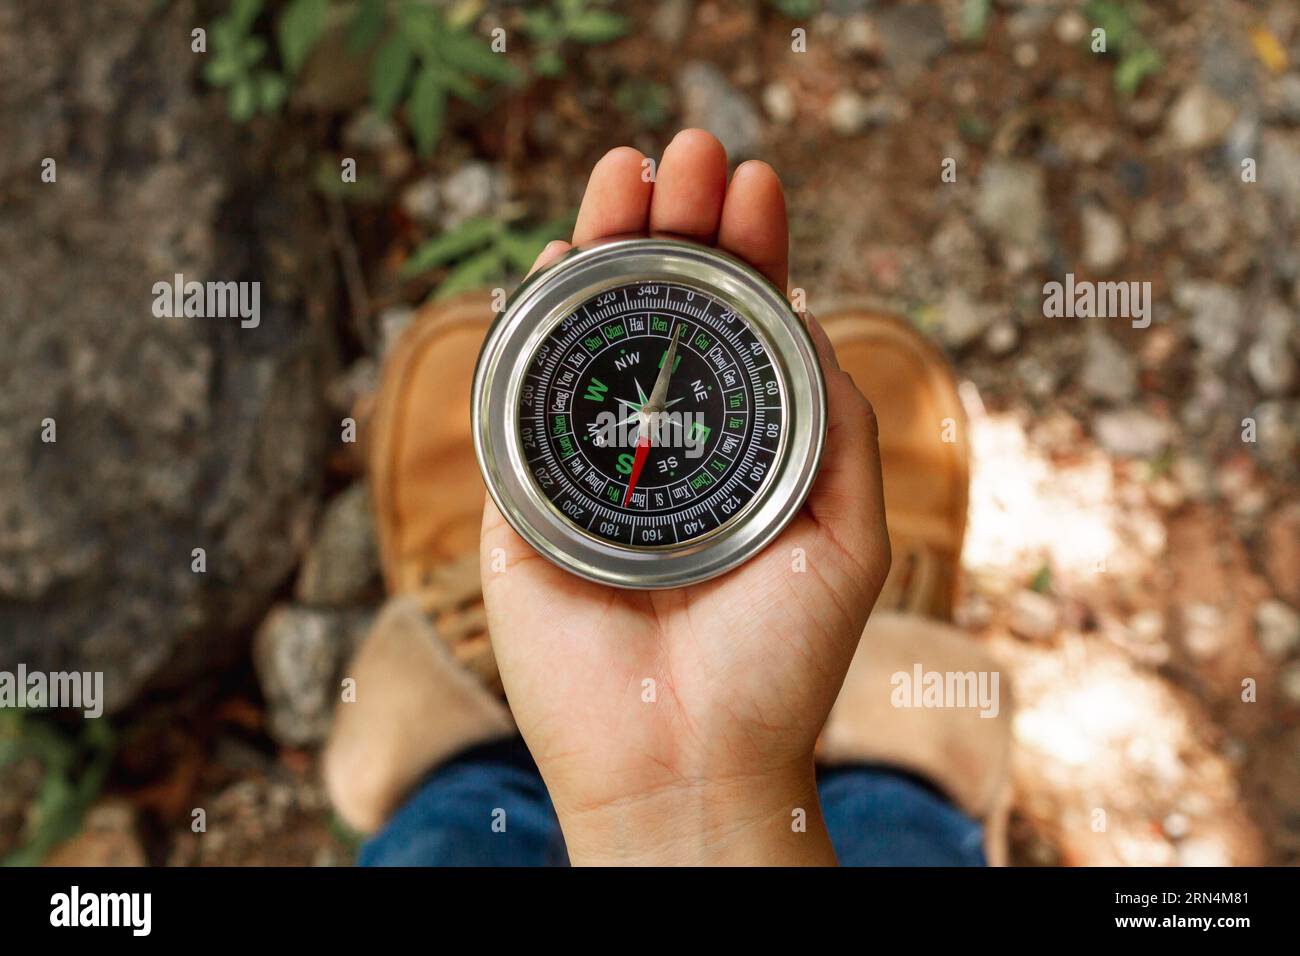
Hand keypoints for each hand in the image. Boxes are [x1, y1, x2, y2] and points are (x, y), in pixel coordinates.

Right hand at [480, 130, 889, 864]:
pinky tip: (550, 265)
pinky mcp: (523, 500)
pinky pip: (518, 400)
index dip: (746, 250)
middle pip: (662, 311)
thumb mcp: (845, 536)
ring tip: (623, 175)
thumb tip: (812, 317)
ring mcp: (591, 467)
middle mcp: (665, 445)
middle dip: (673, 226)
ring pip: (589, 335)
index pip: (740, 326)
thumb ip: (836, 429)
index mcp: (742, 448)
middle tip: (683, 152)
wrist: (687, 760)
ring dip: (602, 248)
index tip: (753, 181)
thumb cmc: (778, 665)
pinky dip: (529, 329)